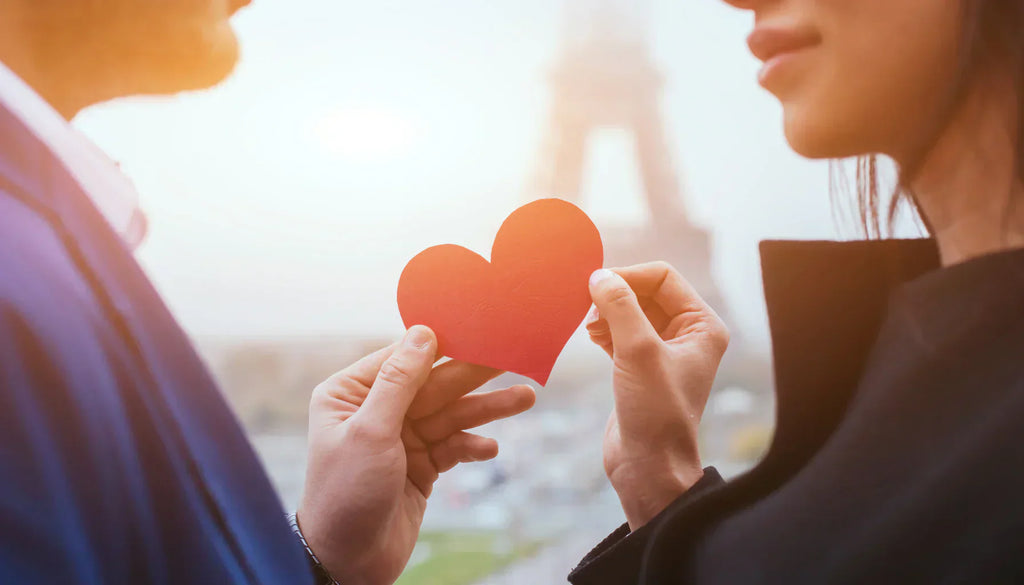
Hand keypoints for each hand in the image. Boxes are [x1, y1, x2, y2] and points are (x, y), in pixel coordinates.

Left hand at [296, 326, 535, 584]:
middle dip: (474, 375)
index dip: (442, 343)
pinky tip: (489, 448)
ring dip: (486, 409)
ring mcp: (401, 439)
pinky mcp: (421, 466)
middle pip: (434, 384)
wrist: (348, 562)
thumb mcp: (370, 432)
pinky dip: (472, 446)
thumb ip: (399, 382)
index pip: (403, 358)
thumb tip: (423, 333)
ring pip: (450, 415)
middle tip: (514, 356)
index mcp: (350, 394)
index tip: (479, 327)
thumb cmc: (346, 493)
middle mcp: (375, 411)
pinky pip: (453, 446)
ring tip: (525, 397)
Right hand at [586, 263, 728, 529]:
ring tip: (588, 324)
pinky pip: (620, 333)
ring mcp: (663, 352)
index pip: (663, 278)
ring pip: (630, 312)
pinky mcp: (640, 368)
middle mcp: (687, 335)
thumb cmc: (655, 413)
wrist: (648, 467)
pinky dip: (604, 329)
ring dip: (606, 311)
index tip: (595, 286)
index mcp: (702, 326)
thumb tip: (599, 276)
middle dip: (615, 294)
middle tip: (585, 303)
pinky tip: (590, 335)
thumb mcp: (638, 352)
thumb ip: (620, 308)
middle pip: (645, 292)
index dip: (628, 276)